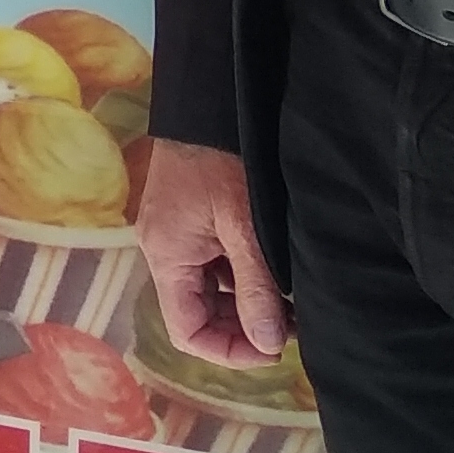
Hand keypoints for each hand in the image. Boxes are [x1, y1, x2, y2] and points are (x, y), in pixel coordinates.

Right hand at [138, 138, 289, 363]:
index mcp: (167, 256)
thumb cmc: (223, 159)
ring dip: (245, 300)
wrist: (209, 101)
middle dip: (242, 326)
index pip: (187, 331)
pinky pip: (210, 263)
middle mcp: (163, 250)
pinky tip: (271, 268)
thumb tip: (267, 344)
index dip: (228, 351)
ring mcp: (174, 233)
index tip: (272, 347)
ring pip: (207, 290)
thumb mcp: (246, 227)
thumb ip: (255, 288)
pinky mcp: (187, 218)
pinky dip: (239, 274)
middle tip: (291, 323)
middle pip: (197, 313)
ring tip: (288, 297)